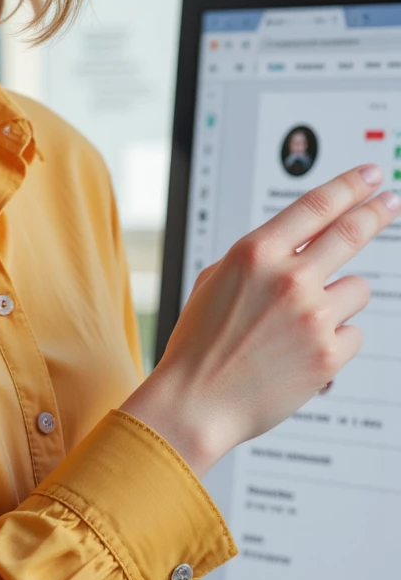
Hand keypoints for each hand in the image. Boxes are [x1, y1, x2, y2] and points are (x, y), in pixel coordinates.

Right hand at [122, 164, 399, 475]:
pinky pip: (353, 333)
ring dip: (338, 302)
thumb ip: (258, 258)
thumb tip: (295, 244)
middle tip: (389, 202)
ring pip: (356, 290)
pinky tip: (303, 355)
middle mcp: (289, 278)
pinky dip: (334, 342)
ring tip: (302, 325)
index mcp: (255, 254)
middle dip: (376, 212)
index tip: (371, 176)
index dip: (350, 185)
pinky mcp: (329, 354)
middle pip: (351, 232)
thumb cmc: (200, 345)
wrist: (197, 403)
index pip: (316, 205)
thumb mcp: (215, 282)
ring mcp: (313, 316)